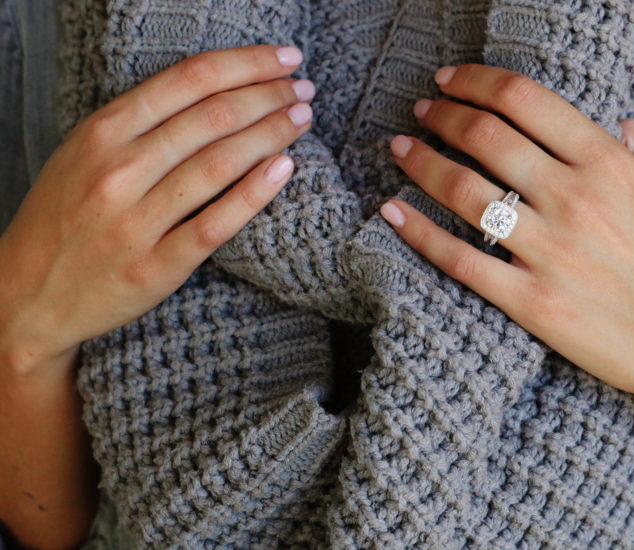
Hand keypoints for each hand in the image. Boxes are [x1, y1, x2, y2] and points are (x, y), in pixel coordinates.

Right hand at [0, 45, 314, 373]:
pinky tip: (284, 168)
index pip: (190, 80)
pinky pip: (215, 224)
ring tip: (302, 118)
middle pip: (213, 117)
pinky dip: (254, 193)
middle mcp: (118, 170)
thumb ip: (139, 123)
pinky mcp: (155, 267)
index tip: (285, 59)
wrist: (26, 295)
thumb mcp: (85, 153)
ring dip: (271, 134)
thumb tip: (215, 92)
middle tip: (304, 90)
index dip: (247, 63)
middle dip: (269, 95)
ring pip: (219, 164)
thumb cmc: (65, 216)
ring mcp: (135, 221)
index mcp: (102, 132)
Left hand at [379, 64, 633, 415]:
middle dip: (443, 116)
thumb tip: (621, 122)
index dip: (477, 82)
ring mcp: (549, 251)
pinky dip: (418, 233)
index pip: (526, 100)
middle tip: (420, 112)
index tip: (450, 80)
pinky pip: (459, 260)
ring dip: (421, 163)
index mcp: (610, 163)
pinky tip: (390, 214)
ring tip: (399, 150)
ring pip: (464, 192)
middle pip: (486, 137)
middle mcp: (574, 199)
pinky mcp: (530, 301)